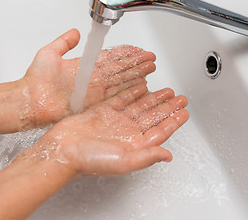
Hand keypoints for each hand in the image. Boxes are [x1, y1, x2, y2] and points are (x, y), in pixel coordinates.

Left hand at [20, 29, 155, 127]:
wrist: (29, 101)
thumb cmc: (35, 81)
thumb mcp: (50, 54)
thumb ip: (64, 43)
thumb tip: (74, 31)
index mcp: (84, 67)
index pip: (110, 58)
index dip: (125, 53)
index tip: (138, 49)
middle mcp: (92, 80)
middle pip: (119, 69)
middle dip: (136, 63)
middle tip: (151, 59)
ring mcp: (94, 92)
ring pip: (121, 81)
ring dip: (137, 74)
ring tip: (150, 69)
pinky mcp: (94, 104)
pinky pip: (115, 95)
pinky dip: (129, 90)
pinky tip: (141, 85)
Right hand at [26, 83, 188, 177]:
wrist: (62, 149)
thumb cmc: (89, 159)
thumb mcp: (123, 161)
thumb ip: (147, 156)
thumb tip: (168, 155)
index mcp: (135, 144)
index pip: (160, 131)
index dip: (174, 121)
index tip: (185, 112)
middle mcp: (127, 132)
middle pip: (154, 116)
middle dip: (168, 106)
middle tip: (181, 98)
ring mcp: (116, 120)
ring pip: (141, 105)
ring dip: (155, 98)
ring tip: (168, 91)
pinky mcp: (104, 110)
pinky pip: (123, 98)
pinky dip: (134, 91)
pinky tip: (143, 86)